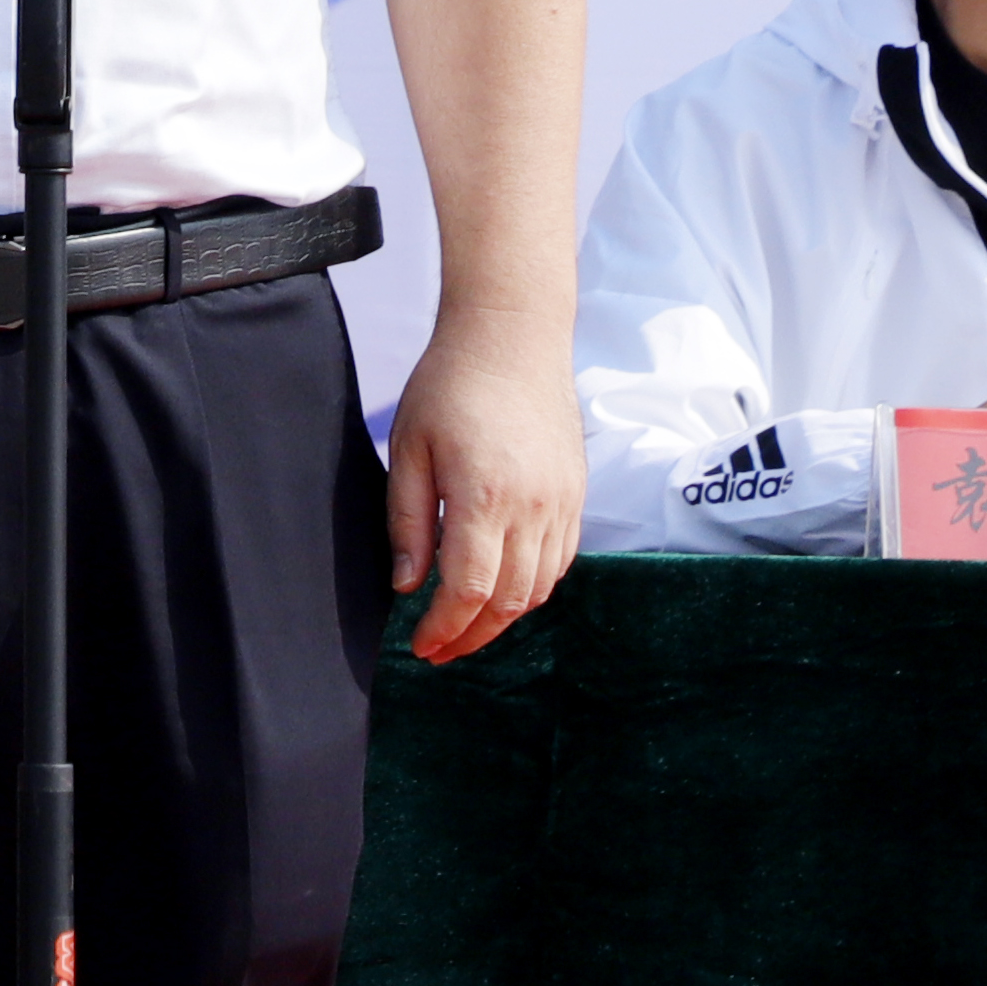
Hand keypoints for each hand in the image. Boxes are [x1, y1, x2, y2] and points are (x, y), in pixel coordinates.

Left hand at [386, 313, 584, 662]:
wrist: (513, 335)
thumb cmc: (450, 383)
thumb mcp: (410, 447)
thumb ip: (409, 521)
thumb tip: (409, 587)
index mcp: (485, 496)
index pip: (468, 591)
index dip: (443, 629)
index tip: (420, 646)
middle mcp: (533, 507)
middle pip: (508, 602)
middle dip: (471, 637)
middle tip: (439, 650)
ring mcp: (562, 502)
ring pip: (539, 588)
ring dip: (502, 618)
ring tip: (466, 625)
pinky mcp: (576, 493)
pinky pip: (560, 561)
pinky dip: (530, 586)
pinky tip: (501, 584)